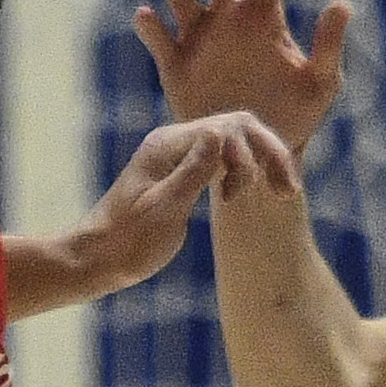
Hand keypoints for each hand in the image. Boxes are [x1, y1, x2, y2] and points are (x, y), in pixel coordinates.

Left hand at [59, 114, 300, 299]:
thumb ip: (192, 171)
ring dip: (260, 164)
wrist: (97, 259)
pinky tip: (253, 194)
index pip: (227, 128)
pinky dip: (244, 173)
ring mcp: (179, 156)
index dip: (254, 154)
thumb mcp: (162, 209)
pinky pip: (223, 160)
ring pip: (233, 144)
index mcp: (168, 145)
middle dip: (267, 153)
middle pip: (236, 129)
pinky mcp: (183, 174)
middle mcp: (174, 142)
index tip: (255, 193)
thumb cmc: (126, 241)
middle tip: (288, 190)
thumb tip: (220, 134)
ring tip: (283, 193)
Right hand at [134, 0, 349, 153]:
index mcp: (264, 15)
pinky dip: (149, 25)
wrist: (255, 154)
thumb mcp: (320, 84)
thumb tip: (342, 4)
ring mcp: (198, 38)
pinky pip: (157, 37)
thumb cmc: (295, 115)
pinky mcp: (173, 64)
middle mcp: (228, 17)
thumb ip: (328, 46)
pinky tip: (148, 18)